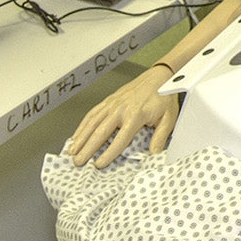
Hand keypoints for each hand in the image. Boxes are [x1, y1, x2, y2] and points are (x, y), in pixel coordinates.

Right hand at [66, 64, 180, 167]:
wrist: (159, 76)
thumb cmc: (163, 97)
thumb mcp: (169, 118)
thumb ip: (160, 137)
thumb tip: (154, 154)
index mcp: (136, 115)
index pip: (120, 139)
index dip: (109, 153)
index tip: (99, 164)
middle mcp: (121, 109)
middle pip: (100, 132)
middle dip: (87, 148)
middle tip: (78, 162)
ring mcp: (113, 104)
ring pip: (92, 122)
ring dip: (81, 138)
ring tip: (71, 152)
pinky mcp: (109, 100)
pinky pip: (92, 113)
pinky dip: (82, 125)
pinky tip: (77, 135)